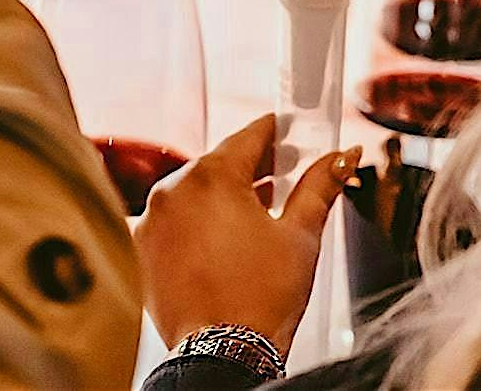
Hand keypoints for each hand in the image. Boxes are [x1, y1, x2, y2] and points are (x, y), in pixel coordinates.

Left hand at [135, 115, 360, 354]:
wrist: (223, 352)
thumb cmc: (262, 298)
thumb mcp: (300, 235)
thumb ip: (319, 187)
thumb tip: (342, 157)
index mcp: (210, 176)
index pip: (247, 137)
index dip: (274, 131)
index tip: (289, 128)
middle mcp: (171, 189)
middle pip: (217, 164)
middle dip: (251, 167)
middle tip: (283, 170)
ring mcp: (150, 217)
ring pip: (192, 191)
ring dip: (222, 195)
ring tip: (257, 210)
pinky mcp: (139, 244)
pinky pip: (172, 219)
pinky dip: (195, 221)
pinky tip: (221, 238)